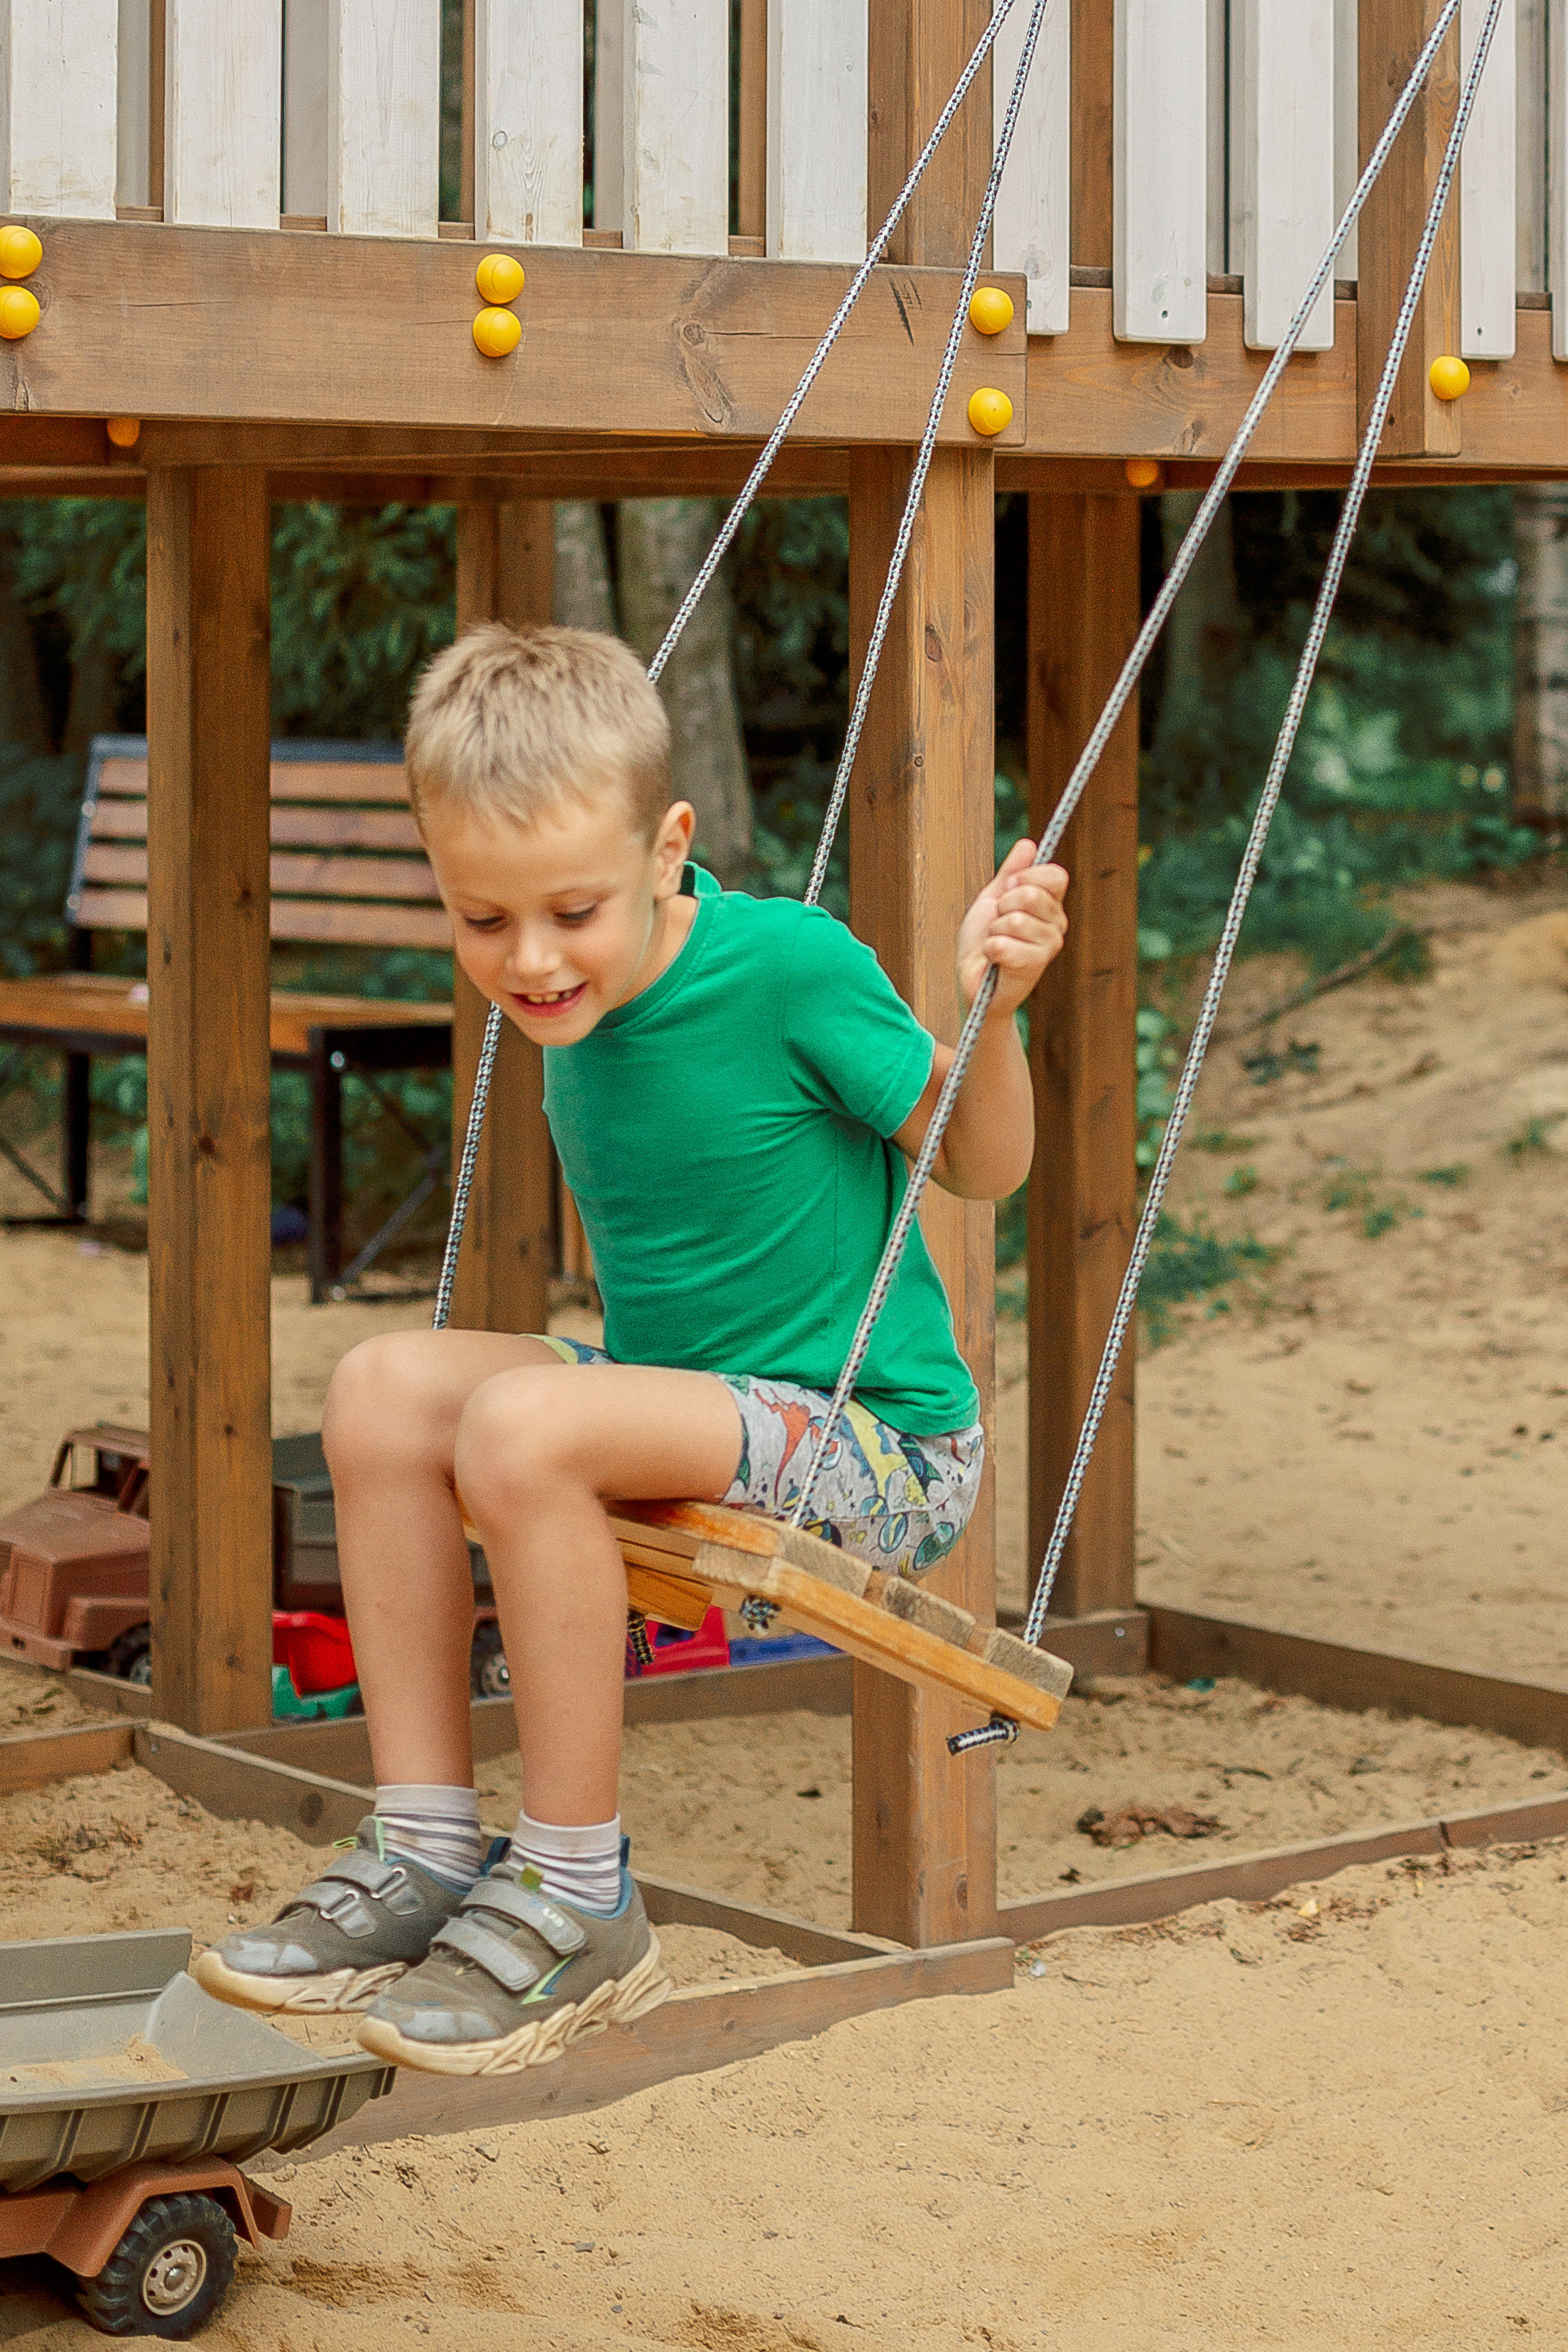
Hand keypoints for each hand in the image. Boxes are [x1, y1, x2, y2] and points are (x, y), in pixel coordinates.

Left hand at [956, 838, 1067, 1016]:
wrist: (972, 980)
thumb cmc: (983, 941)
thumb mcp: (992, 899)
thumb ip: (1010, 873)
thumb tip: (1028, 844)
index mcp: (1051, 906)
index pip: (1055, 875)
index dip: (1026, 877)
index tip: (1007, 891)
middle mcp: (1057, 925)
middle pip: (1030, 894)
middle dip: (1002, 907)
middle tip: (998, 924)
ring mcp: (1048, 947)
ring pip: (1015, 920)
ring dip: (994, 931)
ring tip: (995, 944)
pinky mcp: (1032, 967)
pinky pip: (1003, 943)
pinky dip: (989, 949)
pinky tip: (994, 960)